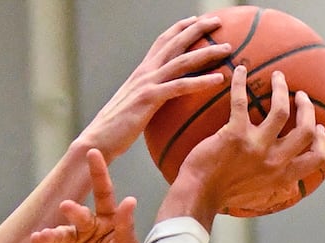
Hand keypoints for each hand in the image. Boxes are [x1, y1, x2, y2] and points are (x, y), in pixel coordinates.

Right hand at [32, 149, 140, 242]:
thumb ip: (126, 228)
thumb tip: (129, 201)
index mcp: (108, 220)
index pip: (104, 192)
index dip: (98, 173)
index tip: (92, 153)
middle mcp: (87, 227)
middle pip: (78, 213)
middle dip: (72, 210)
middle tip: (67, 208)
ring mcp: (71, 242)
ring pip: (60, 232)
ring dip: (53, 232)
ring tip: (48, 235)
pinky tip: (37, 240)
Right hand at [76, 16, 230, 161]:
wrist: (97, 140)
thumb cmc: (115, 130)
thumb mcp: (133, 107)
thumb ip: (147, 97)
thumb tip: (160, 101)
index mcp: (141, 72)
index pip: (162, 42)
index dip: (180, 28)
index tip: (196, 20)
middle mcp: (144, 72)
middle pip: (175, 43)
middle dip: (198, 29)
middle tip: (218, 21)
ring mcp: (146, 84)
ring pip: (182, 61)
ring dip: (207, 52)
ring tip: (227, 48)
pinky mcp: (149, 99)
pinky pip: (180, 87)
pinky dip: (201, 81)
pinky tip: (218, 80)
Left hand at [160, 67, 324, 228]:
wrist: (197, 195)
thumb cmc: (220, 195)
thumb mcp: (255, 193)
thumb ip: (272, 182)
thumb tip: (287, 182)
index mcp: (282, 176)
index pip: (316, 159)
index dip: (321, 141)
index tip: (319, 127)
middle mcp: (274, 161)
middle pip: (304, 129)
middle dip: (306, 109)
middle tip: (300, 96)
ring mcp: (256, 146)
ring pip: (280, 110)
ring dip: (282, 89)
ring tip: (278, 77)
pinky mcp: (234, 134)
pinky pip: (241, 101)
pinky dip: (241, 83)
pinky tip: (241, 70)